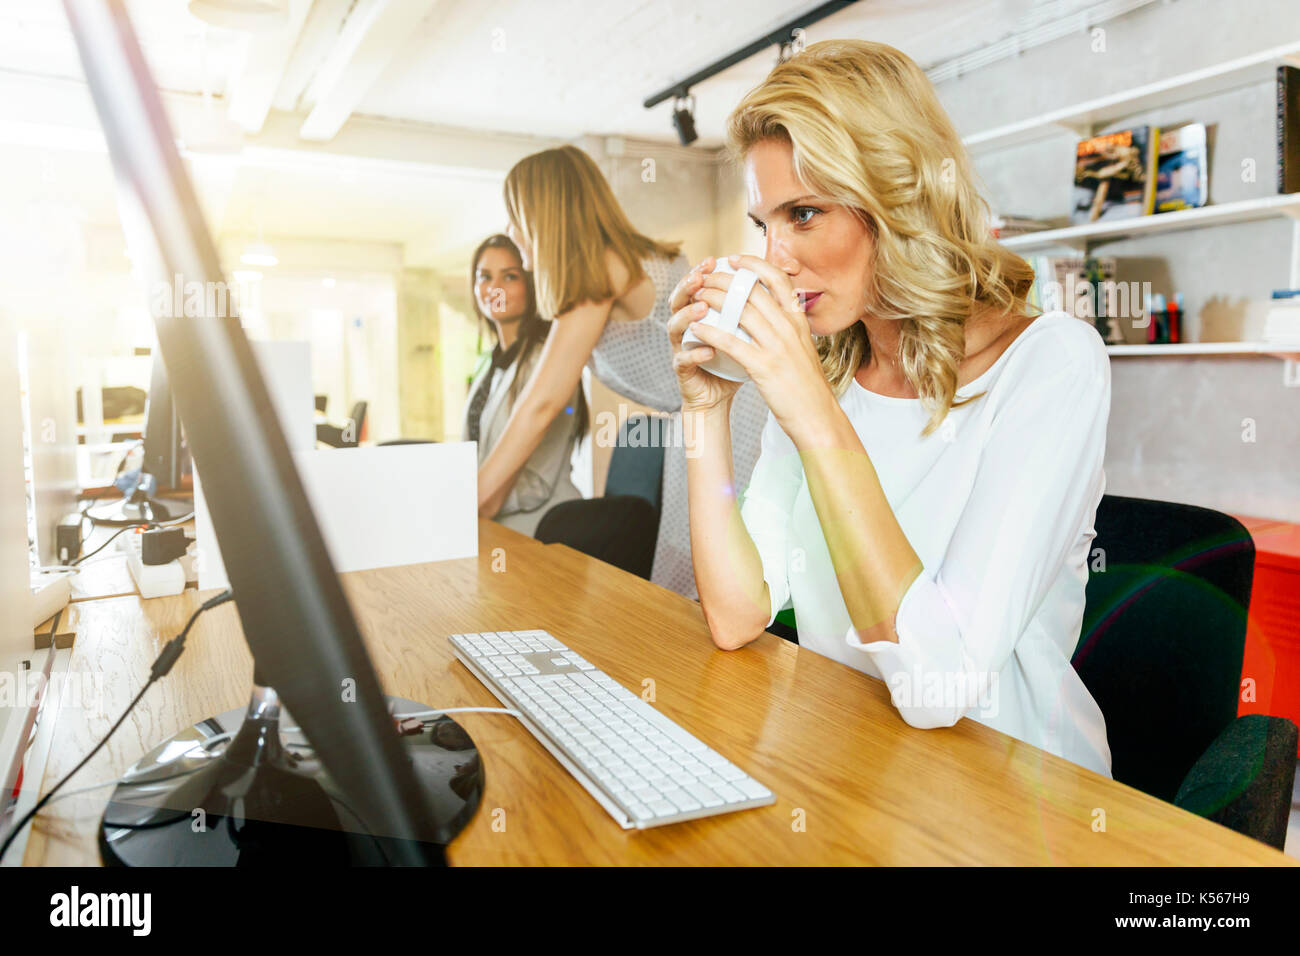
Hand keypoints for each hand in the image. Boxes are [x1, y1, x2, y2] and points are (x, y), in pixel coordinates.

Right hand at [667, 257, 744, 413]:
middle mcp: (687, 327)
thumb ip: (754, 309)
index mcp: (701, 314)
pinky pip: (683, 359)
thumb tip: (781, 280)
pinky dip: (696, 353)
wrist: (720, 396)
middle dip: (688, 285)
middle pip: (679, 299)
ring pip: (674, 326)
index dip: (704, 271)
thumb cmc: (734, 362)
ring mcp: (681, 348)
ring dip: (688, 314)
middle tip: (702, 276)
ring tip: (702, 307)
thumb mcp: (746, 332)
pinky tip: (709, 349)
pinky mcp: (682, 370)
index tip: (717, 260)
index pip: (698, 287)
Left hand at [686, 255, 836, 442]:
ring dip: (714, 300)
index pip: (778, 280)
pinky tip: (696, 328)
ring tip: (696, 296)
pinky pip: (732, 343)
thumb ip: (789, 329)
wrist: (818, 416)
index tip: (735, 259)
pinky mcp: (764, 367)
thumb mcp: (803, 349)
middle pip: (753, 292)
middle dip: (725, 279)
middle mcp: (789, 329)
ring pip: (741, 312)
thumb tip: (775, 312)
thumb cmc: (807, 386)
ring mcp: (777, 347)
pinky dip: (711, 332)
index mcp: (799, 322)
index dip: (755, 265)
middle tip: (705, 275)